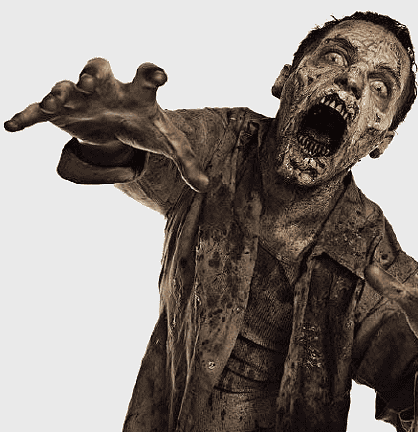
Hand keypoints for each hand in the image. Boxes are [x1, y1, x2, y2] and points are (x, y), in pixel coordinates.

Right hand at [4, 58, 208, 191]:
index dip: (152, 74)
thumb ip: (188, 162)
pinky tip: (11, 126)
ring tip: (54, 103)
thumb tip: (207, 186)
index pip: (146, 77)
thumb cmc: (147, 127)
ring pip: (66, 85)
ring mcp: (83, 98)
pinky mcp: (62, 112)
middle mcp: (108, 89)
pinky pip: (39, 111)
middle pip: (97, 69)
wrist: (121, 125)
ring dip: (59, 91)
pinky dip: (26, 117)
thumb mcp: (169, 144)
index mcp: (139, 94)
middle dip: (92, 73)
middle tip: (91, 82)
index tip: (161, 75)